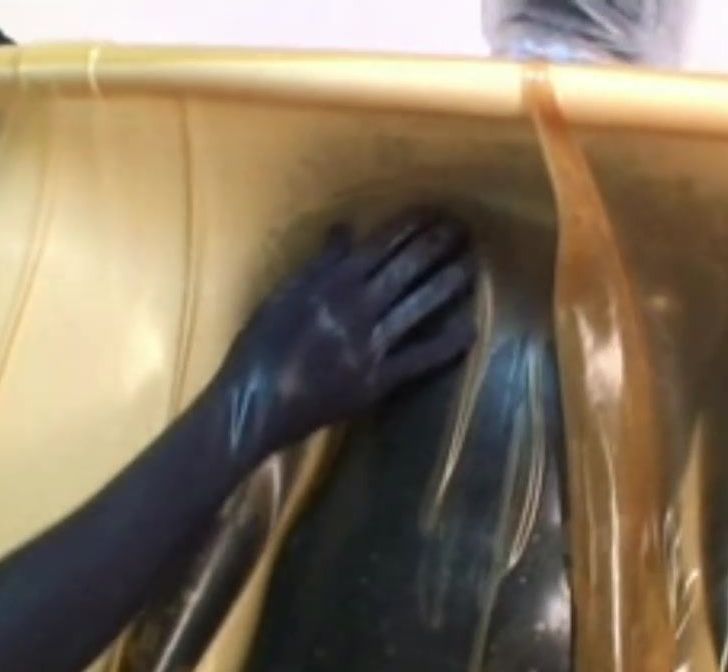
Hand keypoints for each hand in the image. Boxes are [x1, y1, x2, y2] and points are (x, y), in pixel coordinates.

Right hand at [212, 208, 477, 459]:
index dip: (407, 229)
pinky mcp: (377, 381)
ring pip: (417, 308)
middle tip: (462, 229)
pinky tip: (470, 330)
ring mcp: (369, 346)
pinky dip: (446, 345)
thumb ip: (319, 264)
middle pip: (403, 272)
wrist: (255, 402)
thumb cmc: (260, 347)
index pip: (377, 249)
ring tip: (472, 266)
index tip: (431, 212)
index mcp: (329, 286)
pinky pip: (419, 360)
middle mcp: (355, 310)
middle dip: (434, 248)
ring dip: (446, 285)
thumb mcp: (283, 296)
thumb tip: (345, 229)